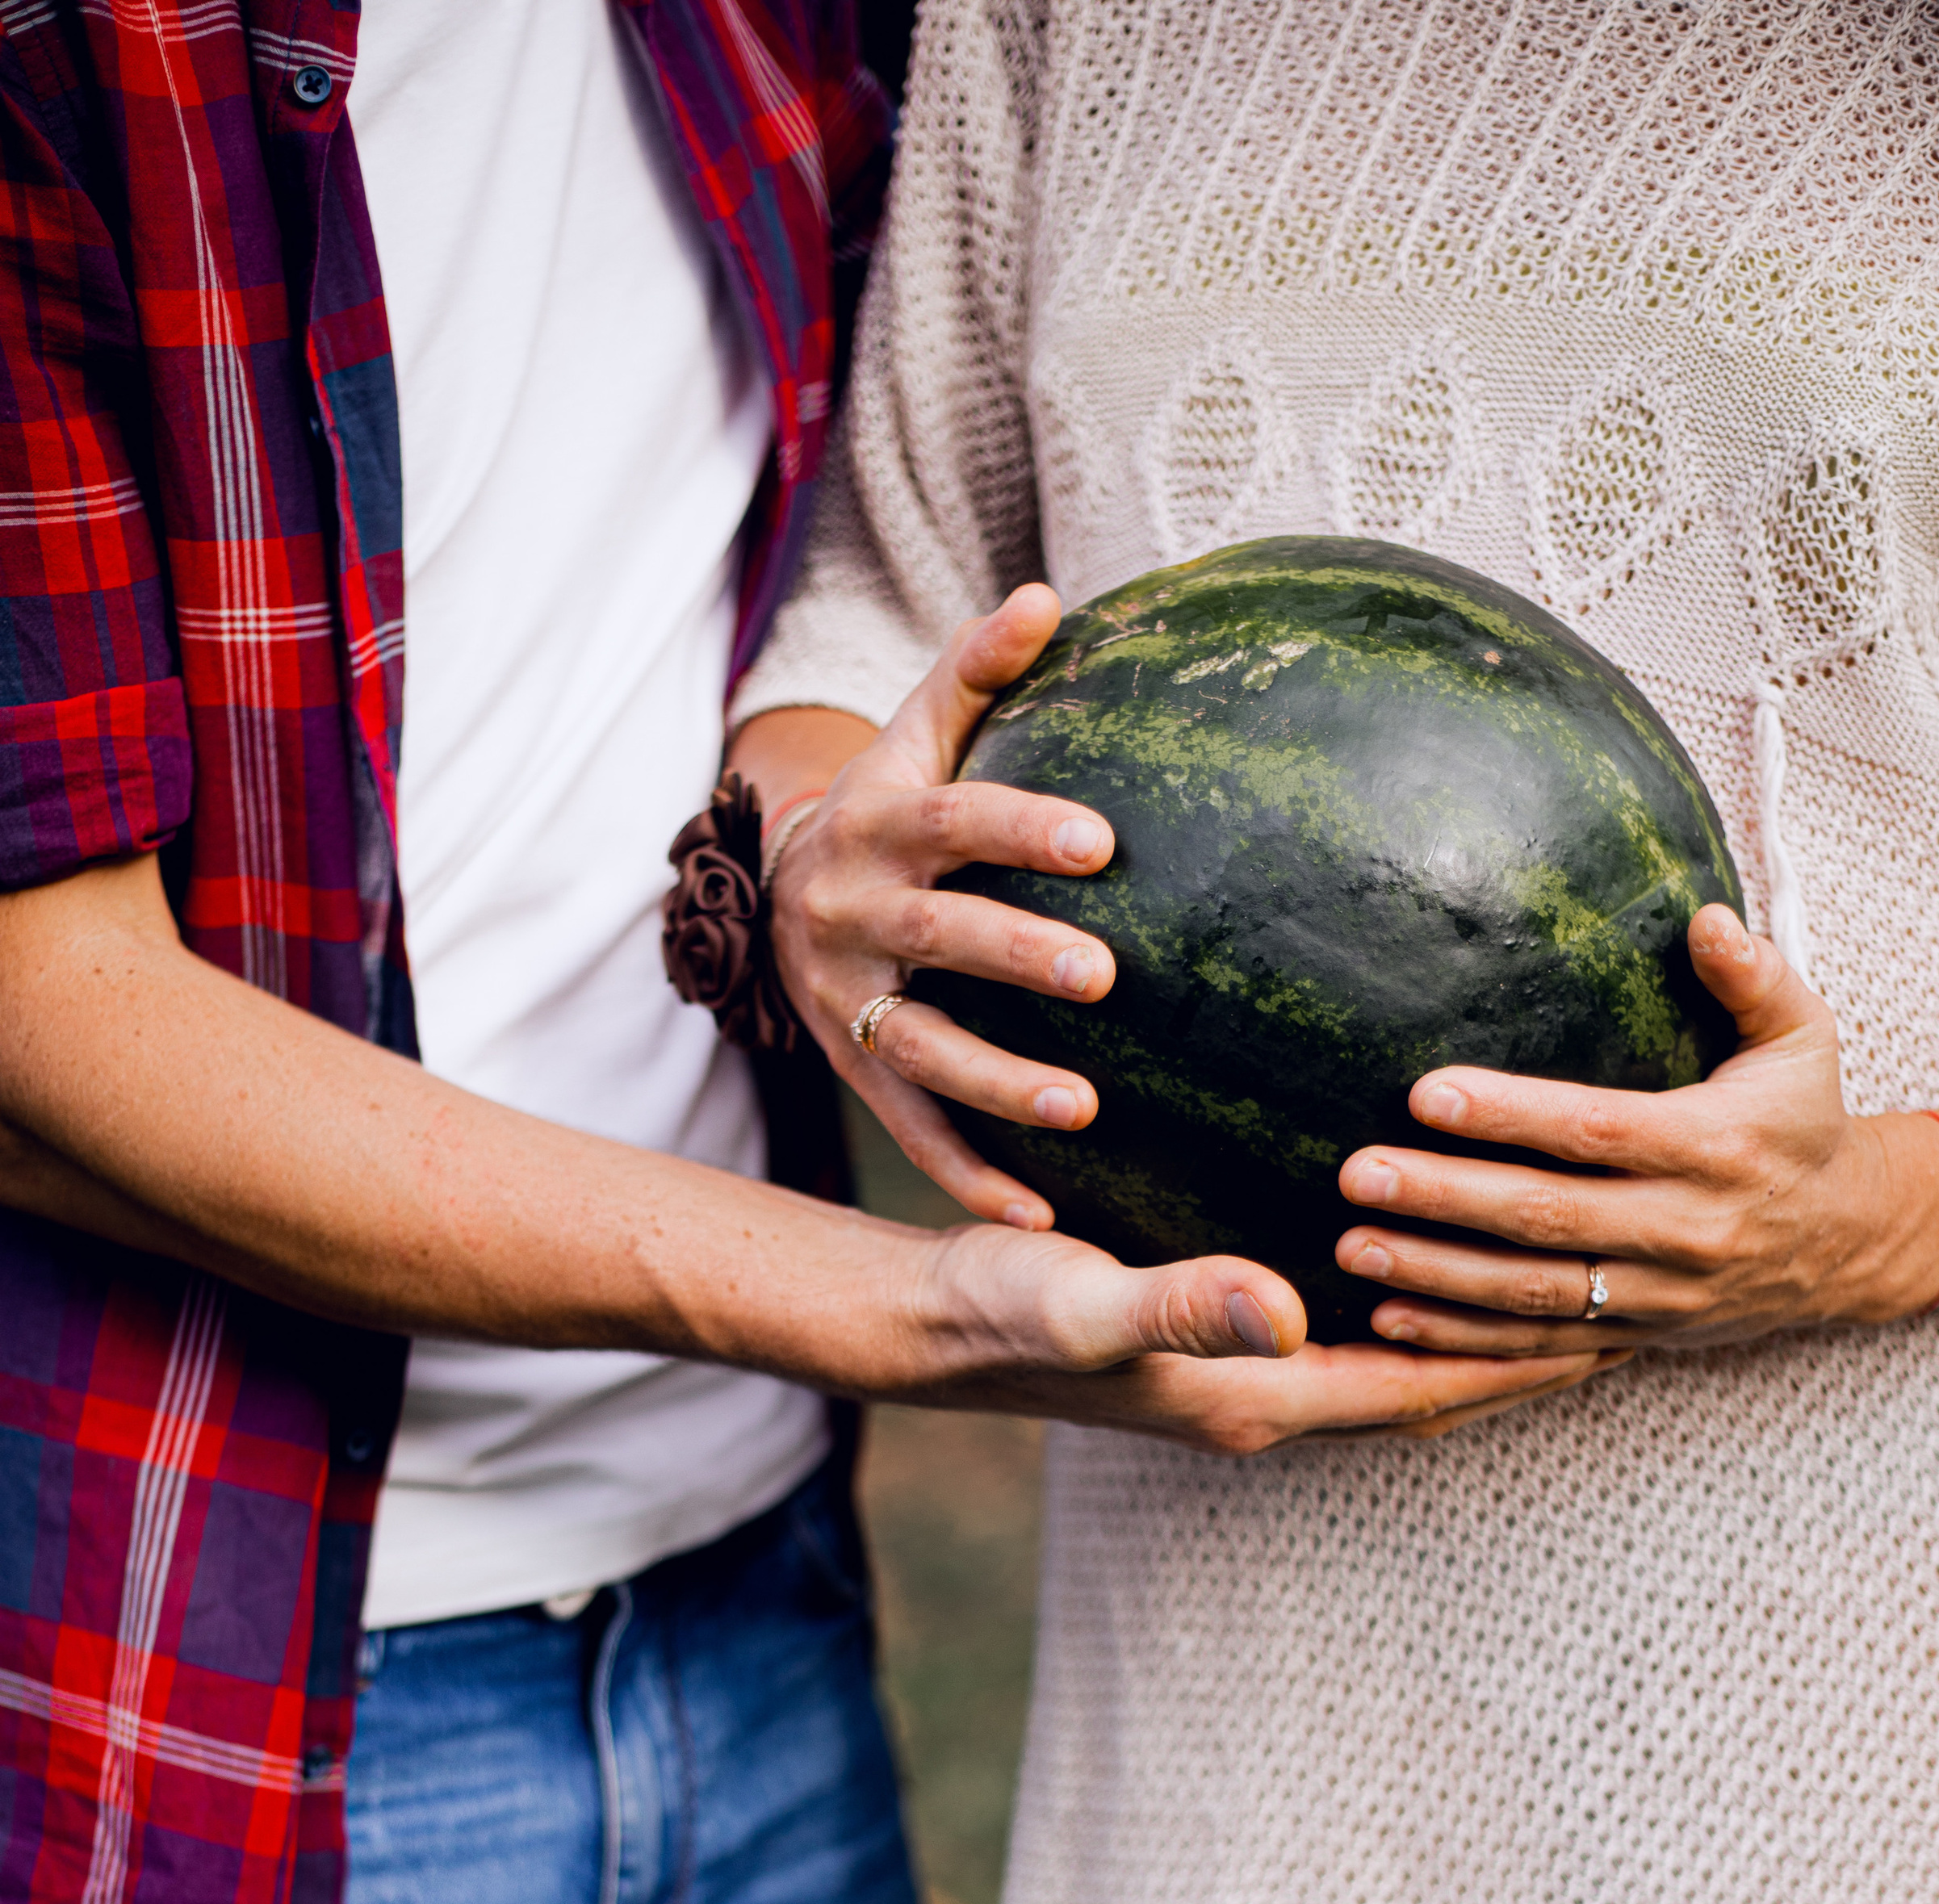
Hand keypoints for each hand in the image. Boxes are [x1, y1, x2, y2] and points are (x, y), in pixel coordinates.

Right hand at [760, 585, 1114, 1224]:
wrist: (779, 892)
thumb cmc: (887, 807)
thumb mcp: (916, 736)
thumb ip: (978, 673)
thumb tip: (1047, 598)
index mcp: (872, 827)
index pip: (951, 822)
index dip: (1017, 827)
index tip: (1099, 839)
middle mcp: (847, 916)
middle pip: (936, 938)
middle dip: (1015, 956)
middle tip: (1105, 976)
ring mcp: (844, 1002)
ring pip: (922, 1049)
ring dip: (999, 1085)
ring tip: (1082, 1109)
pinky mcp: (854, 1072)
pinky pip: (913, 1131)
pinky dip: (969, 1177)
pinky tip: (1040, 1217)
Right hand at [906, 1216, 1632, 1449]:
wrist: (921, 1321)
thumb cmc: (998, 1308)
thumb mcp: (1088, 1301)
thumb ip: (1183, 1305)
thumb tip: (1283, 1306)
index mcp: (1258, 1399)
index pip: (1422, 1391)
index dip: (1521, 1364)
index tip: (1616, 1328)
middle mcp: (1262, 1395)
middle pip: (1427, 1382)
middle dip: (1524, 1352)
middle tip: (1627, 1301)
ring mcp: (1238, 1368)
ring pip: (1388, 1355)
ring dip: (1470, 1325)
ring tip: (1559, 1275)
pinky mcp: (1214, 1329)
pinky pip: (1339, 1319)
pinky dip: (1400, 1292)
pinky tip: (1423, 1233)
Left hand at [1332, 907, 1938, 1356]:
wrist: (1849, 1241)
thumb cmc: (1802, 1122)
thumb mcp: (1804, 1039)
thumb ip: (1754, 976)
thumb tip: (1702, 917)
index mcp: (1715, 1148)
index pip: (1598, 1131)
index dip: (1511, 1116)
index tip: (1426, 1093)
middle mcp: (1684, 1228)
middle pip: (1549, 1218)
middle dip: (1447, 1199)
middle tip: (1359, 1174)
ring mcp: (1656, 1295)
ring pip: (1533, 1293)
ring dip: (1437, 1274)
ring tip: (1354, 1245)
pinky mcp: (1633, 1337)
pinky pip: (1537, 1345)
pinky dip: (1462, 1339)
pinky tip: (1389, 1317)